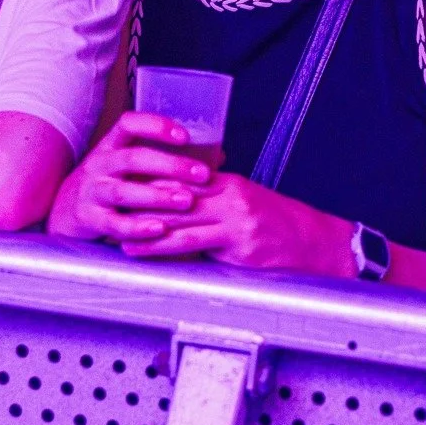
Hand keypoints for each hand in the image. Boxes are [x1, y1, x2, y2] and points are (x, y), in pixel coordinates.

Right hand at [47, 111, 213, 242]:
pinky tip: (161, 228)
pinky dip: (138, 227)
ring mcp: (91, 192)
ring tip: (187, 200)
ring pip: (124, 191)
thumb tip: (218, 156)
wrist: (64, 211)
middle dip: (170, 165)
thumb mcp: (130, 166)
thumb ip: (167, 161)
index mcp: (111, 146)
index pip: (129, 124)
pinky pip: (114, 224)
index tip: (185, 135)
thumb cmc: (110, 184)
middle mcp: (99, 164)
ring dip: (158, 195)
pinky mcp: (89, 219)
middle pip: (133, 158)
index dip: (156, 126)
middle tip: (202, 174)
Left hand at [118, 171, 350, 275]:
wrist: (315, 244)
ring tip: (117, 232)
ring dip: (143, 226)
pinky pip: (191, 243)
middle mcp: (229, 195)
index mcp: (229, 183)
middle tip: (110, 205)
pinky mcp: (237, 242)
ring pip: (178, 218)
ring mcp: (234, 217)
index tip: (122, 185)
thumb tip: (180, 215)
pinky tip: (143, 249)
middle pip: (175, 193)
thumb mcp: (245, 209)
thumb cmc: (279, 229)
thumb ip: (214, 209)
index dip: (150, 180)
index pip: (182, 175)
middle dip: (140, 201)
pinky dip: (162, 245)